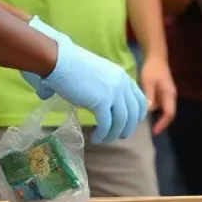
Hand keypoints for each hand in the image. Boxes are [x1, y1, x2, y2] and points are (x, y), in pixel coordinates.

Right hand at [23, 17, 147, 143]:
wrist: (62, 61)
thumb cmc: (75, 67)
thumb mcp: (99, 74)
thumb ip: (107, 86)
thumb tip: (105, 103)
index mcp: (122, 76)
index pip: (140, 99)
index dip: (137, 115)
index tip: (131, 123)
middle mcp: (122, 84)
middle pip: (133, 112)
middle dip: (128, 127)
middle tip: (120, 136)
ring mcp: (113, 93)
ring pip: (122, 121)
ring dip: (114, 134)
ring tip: (105, 139)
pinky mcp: (101, 101)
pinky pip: (106, 124)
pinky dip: (103, 134)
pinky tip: (96, 138)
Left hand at [140, 53, 176, 134]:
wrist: (155, 56)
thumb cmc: (152, 69)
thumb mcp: (148, 82)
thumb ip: (149, 96)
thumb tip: (148, 110)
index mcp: (169, 94)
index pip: (169, 113)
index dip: (163, 123)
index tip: (154, 131)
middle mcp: (171, 96)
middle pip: (168, 113)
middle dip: (160, 122)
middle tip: (150, 130)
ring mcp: (167, 93)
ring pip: (164, 109)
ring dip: (157, 116)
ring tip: (146, 122)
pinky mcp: (163, 91)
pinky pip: (160, 104)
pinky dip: (154, 109)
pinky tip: (145, 110)